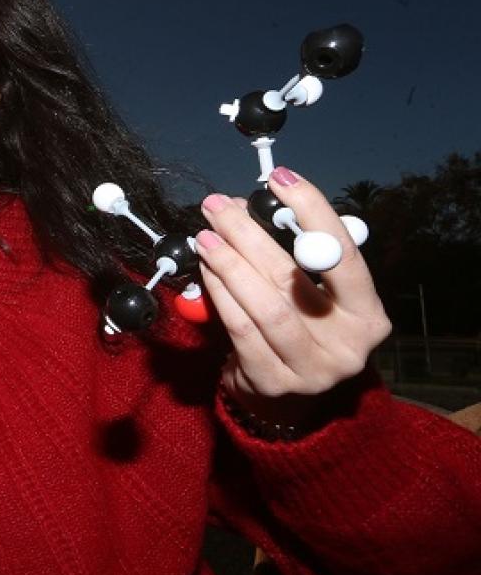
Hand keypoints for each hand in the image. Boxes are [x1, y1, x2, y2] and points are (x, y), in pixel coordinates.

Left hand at [195, 167, 390, 423]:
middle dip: (249, 234)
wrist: (286, 396)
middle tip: (218, 207)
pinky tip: (207, 270)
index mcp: (368, 314)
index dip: (312, 211)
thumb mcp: (313, 295)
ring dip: (229, 264)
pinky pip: (241, 329)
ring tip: (206, 236)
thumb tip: (243, 204)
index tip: (280, 178)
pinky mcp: (273, 383)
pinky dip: (220, 295)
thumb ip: (293, 254)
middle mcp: (348, 345)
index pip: (343, 254)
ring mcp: (311, 369)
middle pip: (293, 279)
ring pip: (265, 306)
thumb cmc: (301, 328)